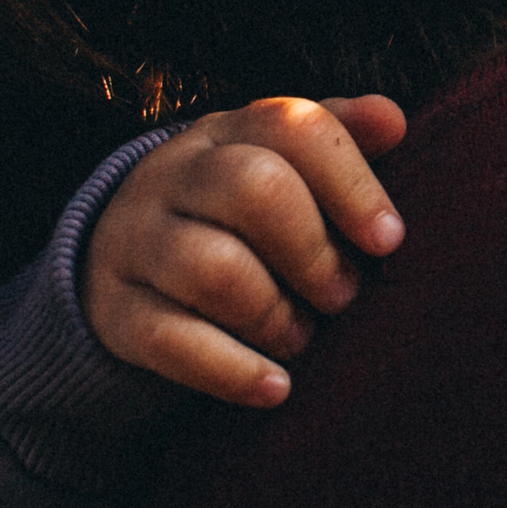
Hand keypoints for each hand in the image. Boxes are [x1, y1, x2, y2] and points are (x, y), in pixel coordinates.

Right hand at [84, 95, 406, 407]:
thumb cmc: (241, 213)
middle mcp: (173, 174)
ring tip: (303, 337)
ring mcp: (134, 240)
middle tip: (344, 296)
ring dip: (276, 314)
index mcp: (227, 131)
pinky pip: (171, 341)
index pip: (293, 126)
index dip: (352, 183)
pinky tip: (277, 388)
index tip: (390, 239)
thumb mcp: (284, 166)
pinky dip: (233, 370)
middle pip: (254, 188)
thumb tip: (393, 119)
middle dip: (315, 251)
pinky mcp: (113, 311)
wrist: (128, 263)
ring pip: (212, 267)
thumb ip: (339, 141)